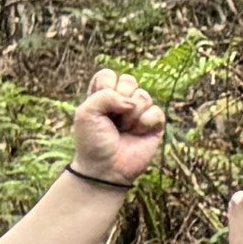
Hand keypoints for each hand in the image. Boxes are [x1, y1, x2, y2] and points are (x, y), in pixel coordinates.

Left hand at [71, 71, 169, 190]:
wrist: (106, 169)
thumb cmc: (92, 141)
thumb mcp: (86, 113)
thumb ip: (105, 95)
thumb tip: (131, 102)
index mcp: (103, 95)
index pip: (109, 75)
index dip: (105, 87)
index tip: (98, 106)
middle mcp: (122, 101)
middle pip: (129, 80)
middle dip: (120, 100)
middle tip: (113, 119)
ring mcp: (139, 112)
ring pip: (144, 95)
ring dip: (132, 115)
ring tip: (124, 129)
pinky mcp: (154, 125)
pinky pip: (156, 111)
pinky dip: (146, 122)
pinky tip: (138, 132)